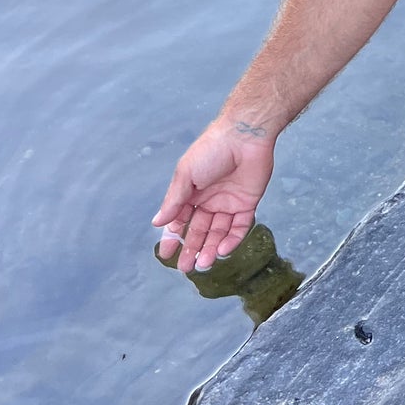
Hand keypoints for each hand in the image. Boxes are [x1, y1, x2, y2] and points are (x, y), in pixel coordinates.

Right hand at [152, 118, 276, 272]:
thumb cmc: (212, 149)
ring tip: (203, 264)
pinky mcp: (248, 203)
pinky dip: (232, 240)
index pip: (180, 220)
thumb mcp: (186, 174)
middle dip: (192, 249)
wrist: (245, 135)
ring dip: (210, 248)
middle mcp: (209, 199)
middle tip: (186, 268)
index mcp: (191, 191)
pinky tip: (222, 250)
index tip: (166, 254)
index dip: (173, 237)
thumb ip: (174, 200)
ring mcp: (229, 202)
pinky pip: (240, 227)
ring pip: (218, 232)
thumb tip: (157, 222)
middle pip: (199, 230)